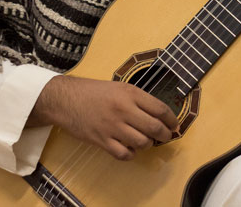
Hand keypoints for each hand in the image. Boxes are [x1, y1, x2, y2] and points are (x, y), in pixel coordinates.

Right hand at [28, 76, 178, 160]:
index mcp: (130, 94)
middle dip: (165, 135)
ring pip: (142, 142)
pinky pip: (124, 154)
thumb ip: (138, 98)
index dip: (172, 119)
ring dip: (148, 144)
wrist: (66, 99)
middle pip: (155, 128)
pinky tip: (130, 148)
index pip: (160, 109)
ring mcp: (112, 126)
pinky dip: (131, 154)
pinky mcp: (101, 140)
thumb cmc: (93, 92)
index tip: (175, 124)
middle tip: (166, 136)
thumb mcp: (119, 87)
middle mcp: (124, 110)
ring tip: (146, 141)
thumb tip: (159, 113)